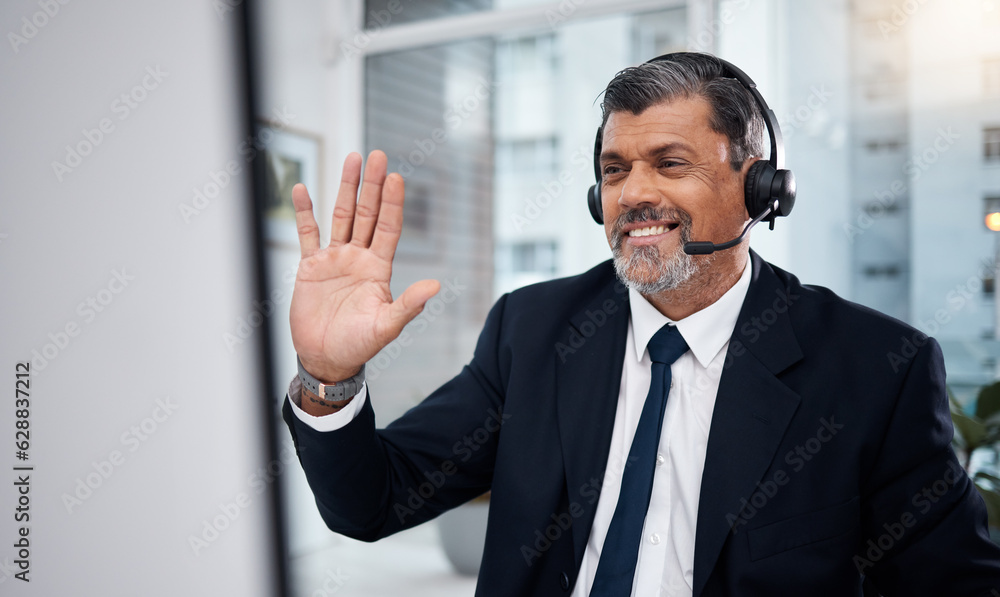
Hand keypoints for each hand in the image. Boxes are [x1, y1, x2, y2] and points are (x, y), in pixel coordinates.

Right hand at [289, 150, 439, 382]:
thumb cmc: (359, 345)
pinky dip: (304, 211)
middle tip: (377, 155)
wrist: (326, 358)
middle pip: (366, 213)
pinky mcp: (311, 266)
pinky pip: (307, 233)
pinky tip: (302, 188)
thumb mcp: (386, 326)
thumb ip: (408, 305)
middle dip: (371, 185)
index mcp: (379, 268)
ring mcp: (335, 259)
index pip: (388, 228)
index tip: (396, 177)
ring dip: (345, 188)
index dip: (392, 203)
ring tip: (351, 158)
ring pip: (340, 216)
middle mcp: (359, 257)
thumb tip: (436, 285)